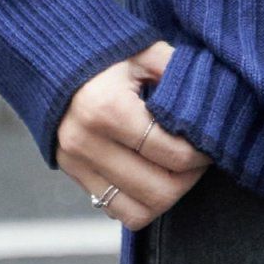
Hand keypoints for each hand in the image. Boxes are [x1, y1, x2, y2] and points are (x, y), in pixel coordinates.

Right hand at [54, 40, 213, 230]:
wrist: (51, 56)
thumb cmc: (107, 52)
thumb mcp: (146, 52)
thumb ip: (179, 74)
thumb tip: (212, 104)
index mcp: (108, 108)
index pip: (171, 154)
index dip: (201, 155)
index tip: (211, 143)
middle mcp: (87, 142)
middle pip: (158, 190)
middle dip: (188, 179)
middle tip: (199, 160)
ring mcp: (76, 163)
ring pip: (137, 211)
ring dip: (166, 197)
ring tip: (177, 171)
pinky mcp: (72, 174)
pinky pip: (114, 210)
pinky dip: (140, 202)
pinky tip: (151, 177)